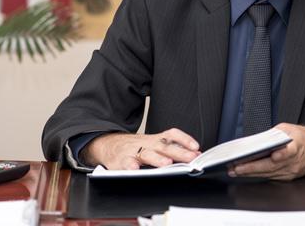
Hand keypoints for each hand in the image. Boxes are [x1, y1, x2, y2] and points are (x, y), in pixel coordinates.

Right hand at [81, 128, 200, 169]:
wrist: (108, 145)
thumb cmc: (136, 147)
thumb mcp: (153, 144)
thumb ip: (172, 149)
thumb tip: (194, 153)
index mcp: (155, 139)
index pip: (172, 134)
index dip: (185, 139)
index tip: (196, 147)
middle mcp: (146, 144)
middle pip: (164, 146)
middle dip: (179, 152)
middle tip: (191, 158)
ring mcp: (133, 152)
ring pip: (146, 154)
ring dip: (157, 159)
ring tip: (167, 164)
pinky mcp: (120, 161)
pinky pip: (125, 164)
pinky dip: (130, 167)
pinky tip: (135, 170)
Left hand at [229, 123, 304, 180]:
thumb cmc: (302, 137)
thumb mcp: (289, 129)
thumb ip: (274, 134)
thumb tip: (258, 140)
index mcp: (296, 146)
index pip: (289, 151)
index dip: (282, 154)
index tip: (274, 156)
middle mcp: (293, 162)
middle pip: (271, 166)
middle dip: (251, 168)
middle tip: (236, 167)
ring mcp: (290, 172)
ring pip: (268, 174)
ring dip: (250, 173)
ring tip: (235, 170)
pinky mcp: (287, 177)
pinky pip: (270, 177)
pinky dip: (258, 174)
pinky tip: (246, 172)